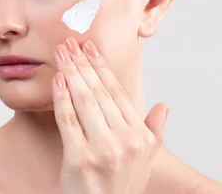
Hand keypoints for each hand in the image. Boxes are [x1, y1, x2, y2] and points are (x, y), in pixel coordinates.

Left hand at [52, 37, 168, 193]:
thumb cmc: (120, 188)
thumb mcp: (145, 162)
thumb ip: (154, 133)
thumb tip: (164, 107)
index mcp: (141, 137)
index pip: (118, 93)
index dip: (101, 67)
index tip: (90, 47)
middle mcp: (126, 141)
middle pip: (100, 92)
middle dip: (82, 63)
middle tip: (69, 42)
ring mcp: (103, 150)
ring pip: (85, 101)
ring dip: (71, 72)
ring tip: (60, 53)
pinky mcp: (80, 158)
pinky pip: (68, 121)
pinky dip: (62, 97)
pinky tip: (57, 79)